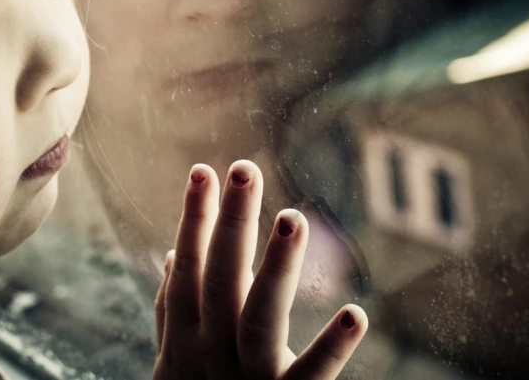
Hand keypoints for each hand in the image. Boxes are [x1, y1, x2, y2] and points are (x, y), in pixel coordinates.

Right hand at [153, 160, 367, 379]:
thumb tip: (172, 256)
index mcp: (187, 337)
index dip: (194, 219)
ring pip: (259, 317)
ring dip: (276, 265)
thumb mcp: (175, 363)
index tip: (203, 170)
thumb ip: (173, 311)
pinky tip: (356, 314)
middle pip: (219, 278)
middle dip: (230, 221)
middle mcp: (211, 352)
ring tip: (295, 218)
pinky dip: (332, 347)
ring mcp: (247, 378)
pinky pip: (311, 375)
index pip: (190, 267)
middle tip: (245, 169)